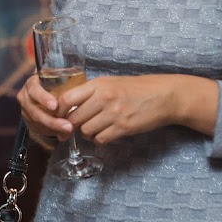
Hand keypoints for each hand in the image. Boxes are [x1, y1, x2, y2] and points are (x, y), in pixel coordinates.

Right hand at [17, 73, 74, 142]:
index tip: (55, 106)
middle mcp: (25, 96)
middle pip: (35, 110)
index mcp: (32, 83)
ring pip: (37, 122)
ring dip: (54, 127)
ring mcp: (25, 110)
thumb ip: (67, 84)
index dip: (44, 98)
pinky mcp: (29, 121)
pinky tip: (63, 133)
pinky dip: (52, 131)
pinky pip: (39, 128)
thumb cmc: (54, 85)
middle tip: (68, 126)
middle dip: (52, 120)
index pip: (34, 90)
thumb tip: (83, 89)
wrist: (43, 94)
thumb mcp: (58, 80)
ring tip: (69, 130)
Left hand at [56, 73, 218, 144]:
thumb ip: (90, 92)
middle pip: (74, 118)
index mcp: (98, 84)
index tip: (57, 116)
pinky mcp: (123, 128)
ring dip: (87, 132)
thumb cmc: (136, 88)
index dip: (58, 111)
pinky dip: (100, 138)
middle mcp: (104, 98)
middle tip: (72, 128)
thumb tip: (67, 105)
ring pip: (86, 131)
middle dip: (71, 125)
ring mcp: (114, 114)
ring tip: (95, 127)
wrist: (163, 96)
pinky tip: (106, 132)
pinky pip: (100, 139)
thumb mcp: (111, 82)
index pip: (67, 99)